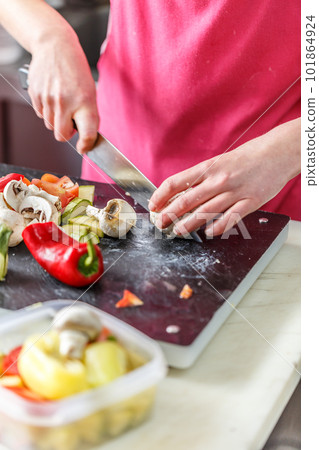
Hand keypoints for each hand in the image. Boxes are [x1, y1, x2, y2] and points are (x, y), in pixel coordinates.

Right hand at [28, 29, 98, 152]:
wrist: (55, 47)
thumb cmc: (76, 70)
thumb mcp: (90, 91)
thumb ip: (88, 114)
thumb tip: (86, 136)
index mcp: (85, 102)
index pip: (87, 134)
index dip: (86, 146)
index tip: (84, 148)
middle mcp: (66, 102)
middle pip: (62, 136)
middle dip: (67, 133)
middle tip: (71, 122)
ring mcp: (49, 99)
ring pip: (50, 126)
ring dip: (56, 121)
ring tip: (62, 104)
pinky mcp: (36, 95)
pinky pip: (41, 115)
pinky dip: (47, 111)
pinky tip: (52, 97)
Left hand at [149, 119, 299, 236]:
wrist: (278, 152)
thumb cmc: (248, 157)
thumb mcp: (220, 161)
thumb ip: (203, 178)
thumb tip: (181, 194)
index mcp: (208, 167)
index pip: (176, 182)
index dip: (161, 195)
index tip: (153, 205)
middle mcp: (218, 179)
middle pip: (186, 201)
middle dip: (169, 215)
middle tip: (160, 224)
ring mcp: (235, 191)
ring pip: (205, 213)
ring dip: (188, 224)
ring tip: (178, 231)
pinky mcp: (250, 202)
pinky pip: (230, 219)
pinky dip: (216, 228)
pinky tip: (208, 233)